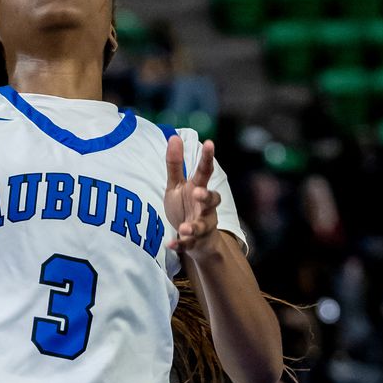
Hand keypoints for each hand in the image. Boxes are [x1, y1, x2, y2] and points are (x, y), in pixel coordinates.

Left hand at [164, 135, 221, 259]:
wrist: (196, 239)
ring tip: (184, 228)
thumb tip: (174, 137)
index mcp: (199, 189)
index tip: (209, 143)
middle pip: (212, 201)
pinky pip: (188, 244)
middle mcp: (205, 207)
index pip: (205, 172)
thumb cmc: (186, 207)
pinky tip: (170, 244)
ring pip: (203, 226)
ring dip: (194, 226)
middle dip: (206, 196)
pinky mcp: (195, 242)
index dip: (207, 158)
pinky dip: (180, 245)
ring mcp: (202, 226)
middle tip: (198, 192)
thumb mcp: (177, 185)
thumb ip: (175, 164)